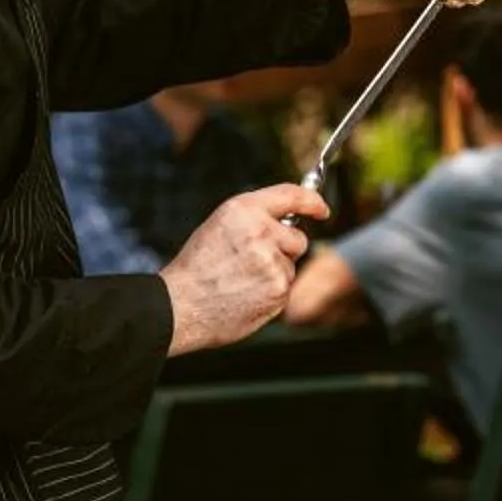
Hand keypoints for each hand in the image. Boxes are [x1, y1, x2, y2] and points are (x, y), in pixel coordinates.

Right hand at [160, 184, 328, 354]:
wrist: (180, 305)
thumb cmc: (197, 267)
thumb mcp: (220, 226)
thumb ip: (254, 218)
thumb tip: (288, 219)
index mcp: (244, 210)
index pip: (292, 195)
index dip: (312, 202)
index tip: (321, 209)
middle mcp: (262, 232)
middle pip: (298, 238)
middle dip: (285, 248)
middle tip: (254, 261)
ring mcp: (272, 261)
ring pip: (290, 265)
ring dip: (275, 273)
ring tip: (241, 280)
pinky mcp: (278, 288)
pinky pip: (285, 287)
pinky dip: (271, 292)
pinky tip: (245, 294)